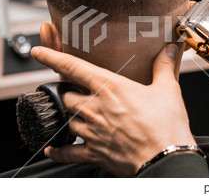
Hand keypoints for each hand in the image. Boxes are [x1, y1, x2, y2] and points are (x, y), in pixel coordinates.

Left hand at [31, 44, 195, 176]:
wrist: (165, 158)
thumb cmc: (166, 126)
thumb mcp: (168, 90)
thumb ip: (164, 67)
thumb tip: (169, 50)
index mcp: (109, 87)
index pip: (72, 67)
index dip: (52, 56)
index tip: (38, 52)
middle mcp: (94, 108)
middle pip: (65, 95)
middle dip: (67, 92)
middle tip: (75, 92)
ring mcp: (91, 131)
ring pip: (64, 119)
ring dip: (67, 116)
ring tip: (75, 114)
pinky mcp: (93, 152)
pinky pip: (66, 152)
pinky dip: (58, 150)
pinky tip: (54, 149)